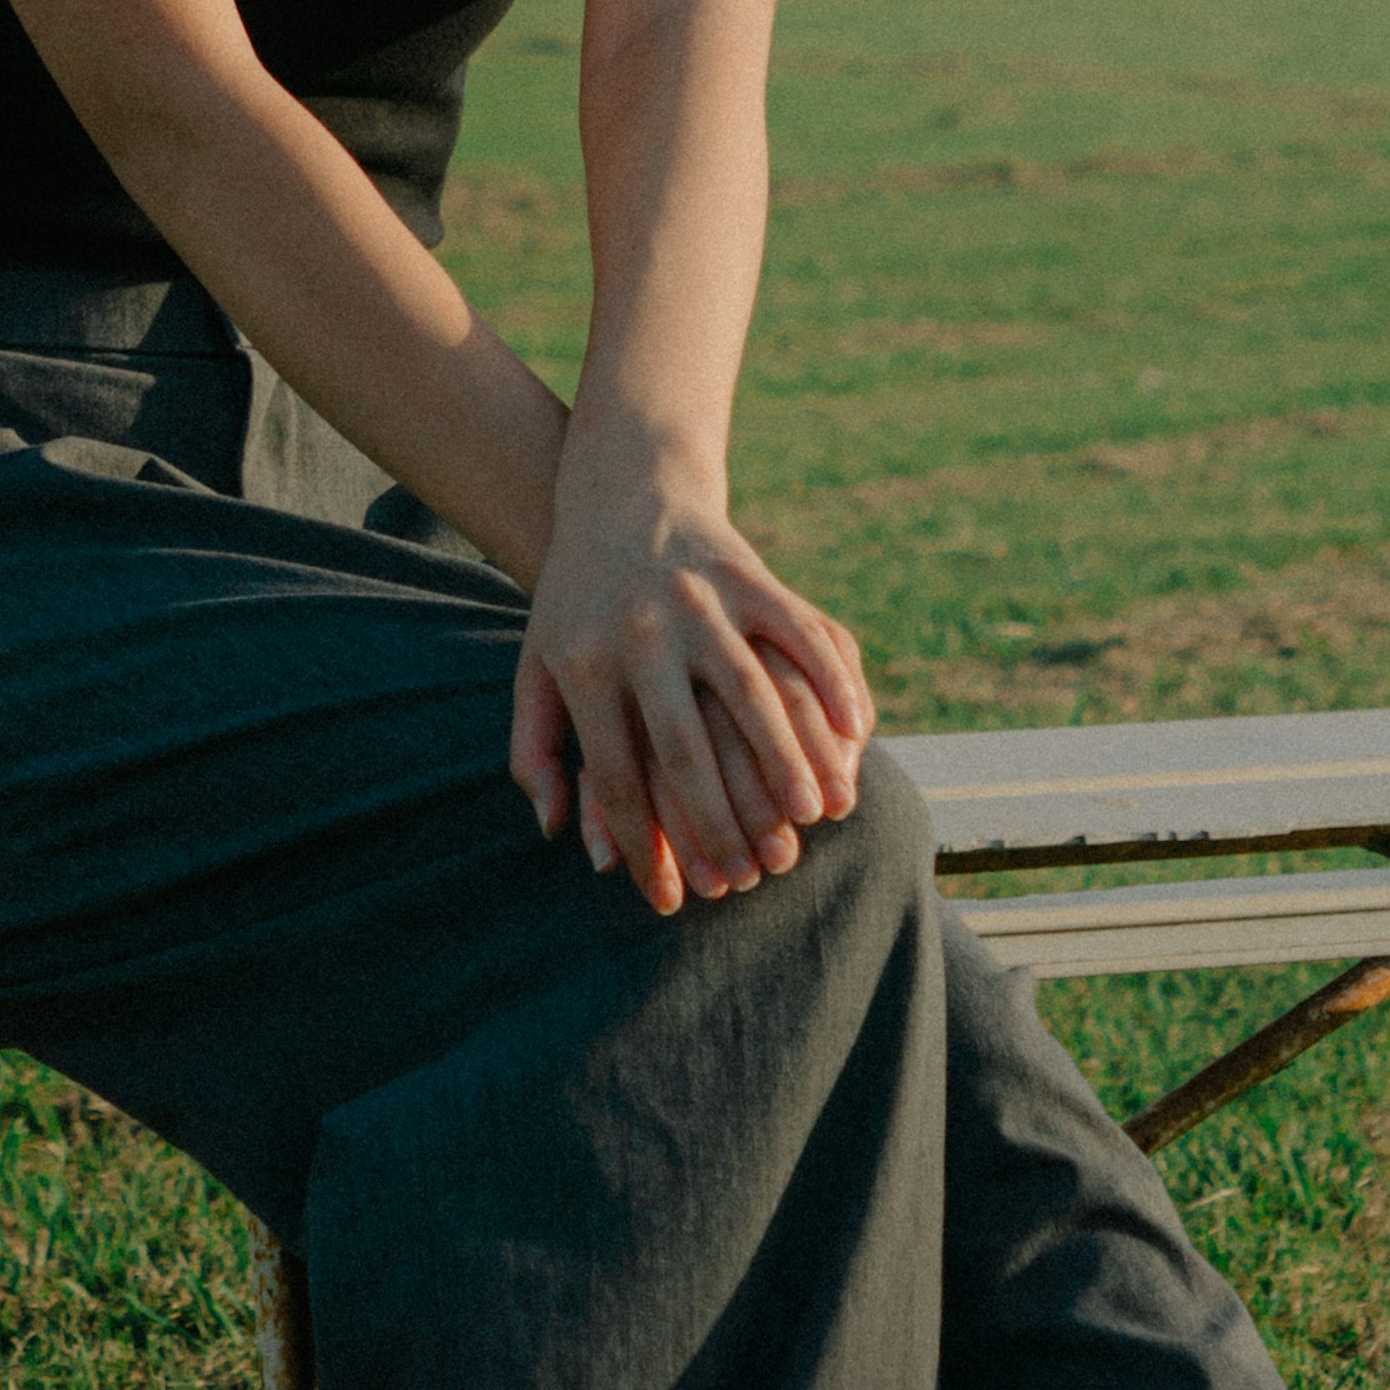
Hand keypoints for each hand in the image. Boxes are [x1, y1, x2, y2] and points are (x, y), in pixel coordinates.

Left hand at [508, 437, 875, 916]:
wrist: (619, 490)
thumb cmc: (576, 601)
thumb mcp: (536, 664)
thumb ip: (535, 750)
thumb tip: (559, 833)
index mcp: (583, 664)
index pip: (616, 775)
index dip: (645, 845)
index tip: (675, 899)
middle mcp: (640, 632)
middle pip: (684, 746)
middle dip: (721, 821)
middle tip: (753, 877)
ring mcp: (697, 599)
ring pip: (750, 692)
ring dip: (787, 758)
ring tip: (814, 815)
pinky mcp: (746, 572)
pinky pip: (798, 631)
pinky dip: (831, 681)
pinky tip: (855, 731)